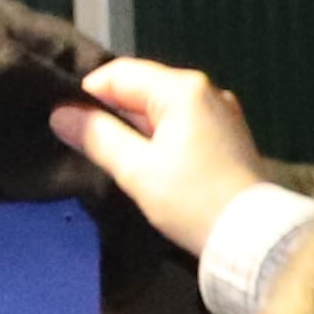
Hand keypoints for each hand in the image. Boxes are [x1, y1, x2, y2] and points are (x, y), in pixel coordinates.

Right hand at [49, 57, 270, 255]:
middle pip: (143, 87)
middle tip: (84, 140)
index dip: (87, 93)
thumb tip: (61, 113)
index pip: (120, 73)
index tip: (67, 122)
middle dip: (112, 110)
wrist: (253, 239)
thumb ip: (97, 136)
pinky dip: (160, 134)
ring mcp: (222, 111)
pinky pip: (183, 122)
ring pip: (163, 106)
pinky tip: (148, 160)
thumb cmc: (191, 201)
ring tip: (112, 153)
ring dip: (135, 125)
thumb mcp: (137, 171)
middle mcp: (206, 90)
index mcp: (183, 89)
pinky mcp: (229, 134)